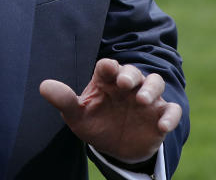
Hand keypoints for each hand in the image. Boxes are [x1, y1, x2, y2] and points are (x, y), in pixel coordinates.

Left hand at [40, 59, 181, 163]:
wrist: (117, 148)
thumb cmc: (96, 123)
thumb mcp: (77, 116)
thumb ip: (64, 100)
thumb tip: (43, 86)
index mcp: (107, 81)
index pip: (108, 66)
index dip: (109, 67)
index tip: (108, 69)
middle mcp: (129, 85)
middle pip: (134, 71)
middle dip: (131, 75)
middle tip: (125, 83)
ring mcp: (147, 99)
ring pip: (155, 83)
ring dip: (151, 89)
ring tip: (143, 100)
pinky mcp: (161, 115)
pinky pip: (171, 110)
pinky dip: (170, 116)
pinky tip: (162, 126)